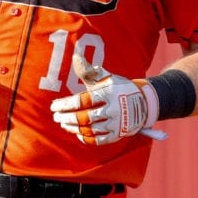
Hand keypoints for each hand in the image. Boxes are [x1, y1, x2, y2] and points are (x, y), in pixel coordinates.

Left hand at [50, 53, 167, 145]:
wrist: (144, 102)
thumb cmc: (118, 87)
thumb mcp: (106, 77)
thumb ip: (88, 70)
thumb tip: (75, 56)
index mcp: (109, 93)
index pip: (82, 101)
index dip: (65, 105)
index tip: (53, 106)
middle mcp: (114, 109)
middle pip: (84, 117)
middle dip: (66, 118)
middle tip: (56, 117)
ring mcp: (116, 124)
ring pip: (89, 130)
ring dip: (73, 128)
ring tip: (63, 124)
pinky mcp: (118, 135)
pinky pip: (98, 140)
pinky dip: (86, 138)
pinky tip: (77, 133)